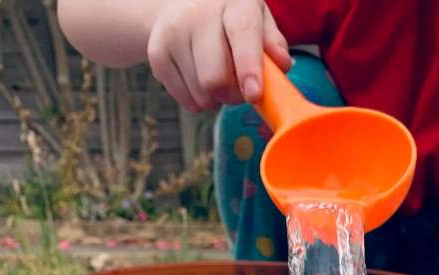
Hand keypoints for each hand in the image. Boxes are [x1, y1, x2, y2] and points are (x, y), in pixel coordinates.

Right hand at [147, 0, 291, 111]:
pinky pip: (187, 100)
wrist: (181, 6)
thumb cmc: (230, 19)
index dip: (248, 68)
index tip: (253, 94)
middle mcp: (198, 12)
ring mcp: (173, 32)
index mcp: (233, 2)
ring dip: (216, 98)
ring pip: (201, 94)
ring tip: (218, 77)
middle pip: (215, 78)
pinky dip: (199, 100)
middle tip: (238, 88)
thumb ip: (272, 43)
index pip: (242, 34)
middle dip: (233, 95)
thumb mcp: (258, 21)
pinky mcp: (157, 54)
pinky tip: (200, 78)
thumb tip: (281, 64)